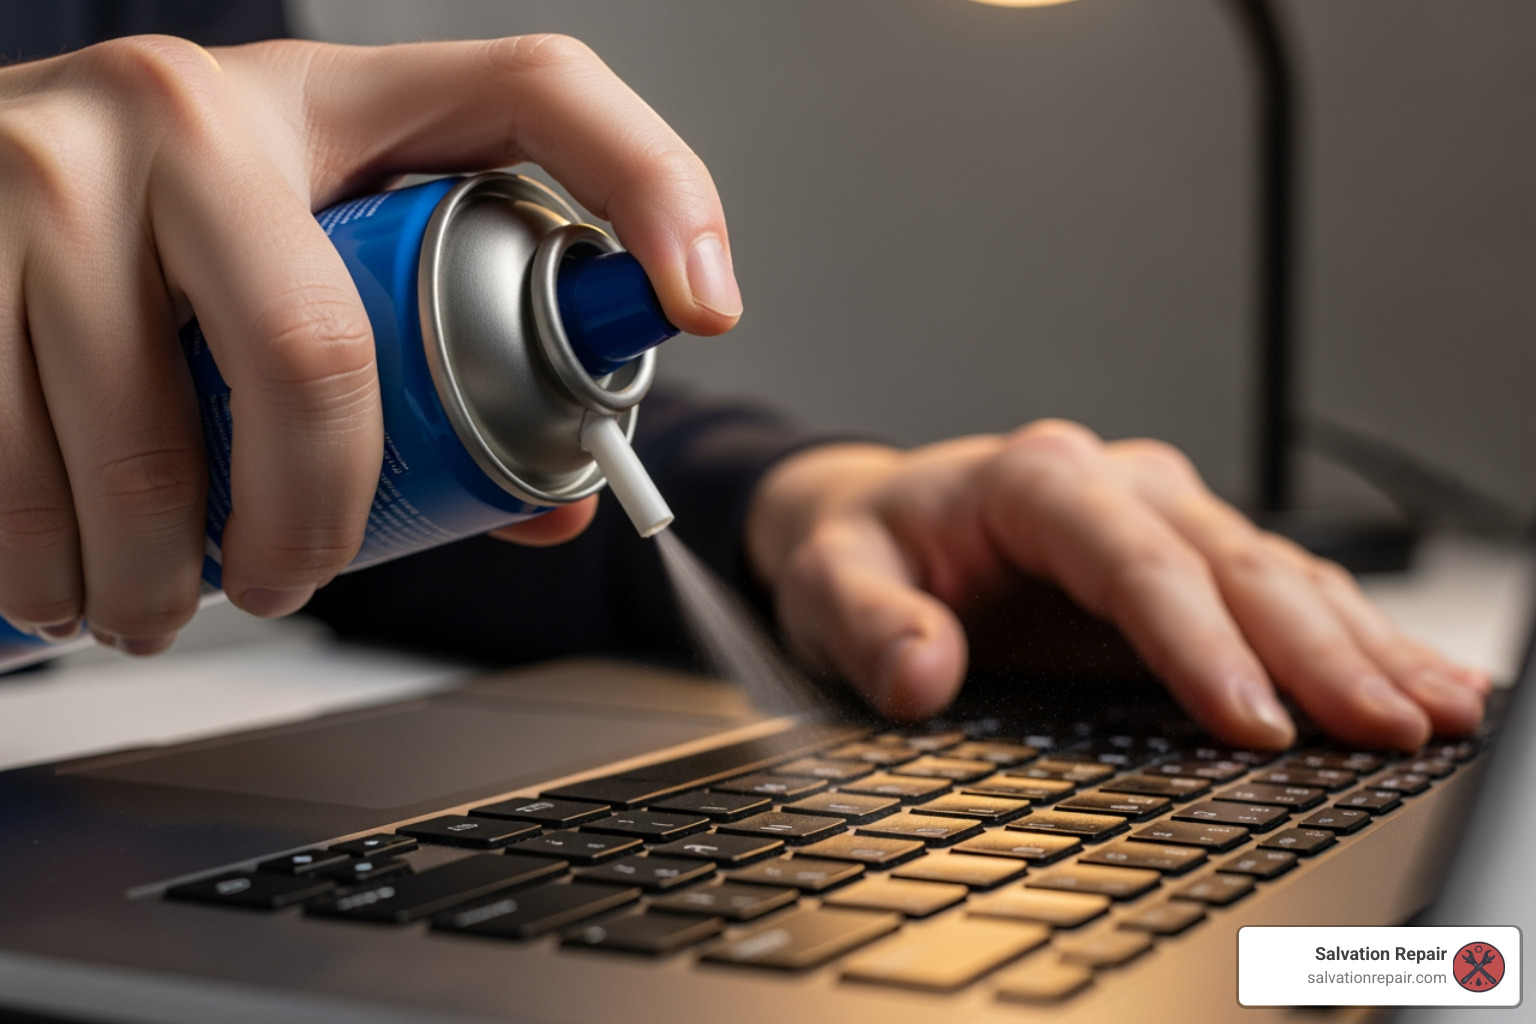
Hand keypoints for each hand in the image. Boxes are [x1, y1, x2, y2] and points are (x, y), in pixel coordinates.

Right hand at [0, 34, 741, 653]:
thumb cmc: (158, 235)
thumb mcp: (303, 248)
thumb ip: (427, 358)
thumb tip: (552, 500)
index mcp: (325, 105)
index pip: (534, 92)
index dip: (651, 186)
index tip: (703, 303)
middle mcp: (190, 110)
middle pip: (318, 353)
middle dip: (312, 523)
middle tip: (290, 585)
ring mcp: (51, 165)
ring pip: (138, 440)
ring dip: (155, 577)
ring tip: (154, 606)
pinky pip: (5, 455)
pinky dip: (38, 559)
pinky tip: (58, 579)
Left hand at [746, 420, 1488, 750]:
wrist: (880, 518)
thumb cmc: (864, 547)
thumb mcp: (831, 580)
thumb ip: (868, 625)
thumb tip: (919, 674)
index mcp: (1037, 480)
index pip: (1136, 563)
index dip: (1198, 645)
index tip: (1250, 724)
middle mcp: (1117, 485)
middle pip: (1233, 565)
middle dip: (1316, 652)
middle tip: (1385, 729)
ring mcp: (1162, 514)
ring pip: (1280, 575)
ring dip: (1359, 644)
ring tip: (1433, 710)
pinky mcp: (1186, 555)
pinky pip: (1281, 591)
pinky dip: (1349, 635)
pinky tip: (1407, 676)